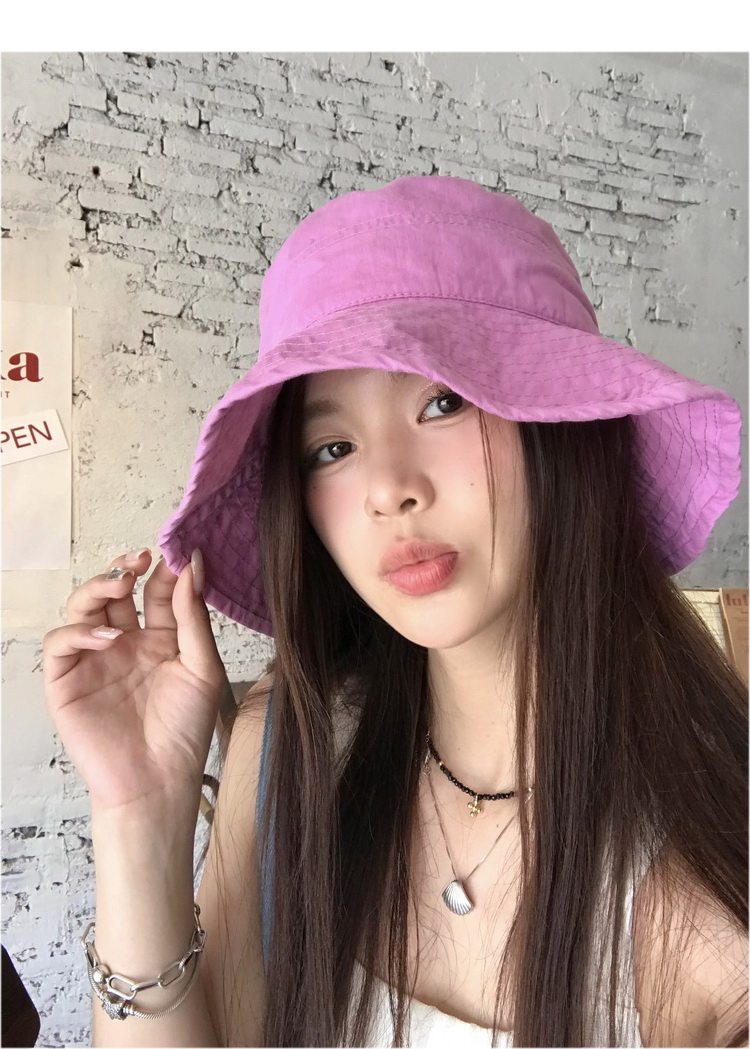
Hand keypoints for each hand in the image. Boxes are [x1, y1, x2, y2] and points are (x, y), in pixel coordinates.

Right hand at [42, 549, 228, 817]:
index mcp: (160, 640)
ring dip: (98, 588)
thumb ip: (193, 617)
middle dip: (124, 568)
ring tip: (121, 585)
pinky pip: (60, 643)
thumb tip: (193, 565)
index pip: (156, 593)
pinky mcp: (66, 681)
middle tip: (140, 558)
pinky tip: (107, 637)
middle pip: (115, 592)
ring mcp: (93, 659)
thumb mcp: (202, 666)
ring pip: (83, 607)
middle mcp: (125, 644)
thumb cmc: (184, 730)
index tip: (175, 552)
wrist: (158, 781)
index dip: (163, 571)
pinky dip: (78, 632)